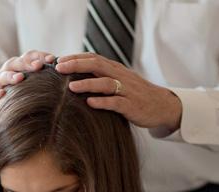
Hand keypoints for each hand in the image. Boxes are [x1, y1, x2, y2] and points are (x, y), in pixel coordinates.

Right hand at [0, 50, 55, 127]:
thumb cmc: (14, 98)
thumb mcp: (28, 88)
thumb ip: (42, 82)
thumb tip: (67, 80)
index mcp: (17, 69)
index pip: (29, 58)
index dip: (40, 56)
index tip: (53, 59)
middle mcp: (5, 74)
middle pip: (15, 63)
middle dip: (26, 63)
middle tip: (39, 65)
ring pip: (1, 77)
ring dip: (10, 76)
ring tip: (20, 78)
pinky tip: (2, 94)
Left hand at [56, 53, 181, 131]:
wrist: (161, 106)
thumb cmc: (135, 95)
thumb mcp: (119, 82)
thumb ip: (101, 78)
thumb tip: (75, 77)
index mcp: (115, 69)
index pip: (93, 58)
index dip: (75, 58)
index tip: (57, 61)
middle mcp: (120, 76)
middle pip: (97, 65)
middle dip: (76, 65)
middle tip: (58, 68)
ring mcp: (127, 91)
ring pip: (105, 83)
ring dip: (87, 84)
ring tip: (70, 87)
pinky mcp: (132, 106)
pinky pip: (116, 103)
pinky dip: (103, 102)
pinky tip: (90, 103)